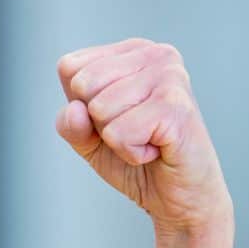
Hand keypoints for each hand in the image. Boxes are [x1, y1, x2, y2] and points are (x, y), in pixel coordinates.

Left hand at [56, 39, 230, 238]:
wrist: (179, 196)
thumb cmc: (135, 158)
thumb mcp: (88, 139)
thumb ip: (69, 122)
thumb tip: (76, 110)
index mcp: (133, 51)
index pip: (69, 67)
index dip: (80, 104)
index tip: (115, 117)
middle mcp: (156, 54)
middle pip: (82, 84)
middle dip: (98, 121)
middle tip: (134, 131)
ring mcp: (170, 76)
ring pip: (99, 109)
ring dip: (116, 138)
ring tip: (148, 139)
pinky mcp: (176, 106)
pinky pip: (119, 133)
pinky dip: (131, 152)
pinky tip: (157, 150)